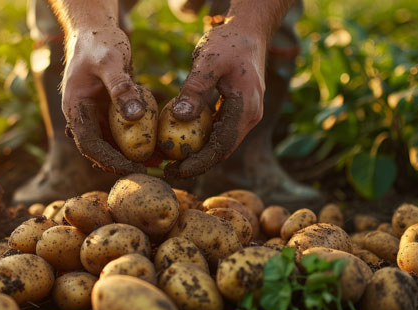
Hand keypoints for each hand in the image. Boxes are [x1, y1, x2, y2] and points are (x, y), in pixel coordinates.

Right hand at [61, 27, 147, 174]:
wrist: (97, 30)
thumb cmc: (99, 43)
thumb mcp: (110, 62)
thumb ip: (121, 88)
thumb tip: (135, 117)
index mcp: (75, 108)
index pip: (89, 144)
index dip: (109, 159)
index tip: (132, 167)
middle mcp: (84, 116)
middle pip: (100, 149)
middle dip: (122, 162)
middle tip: (148, 171)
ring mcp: (96, 114)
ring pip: (112, 142)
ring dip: (131, 154)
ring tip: (157, 162)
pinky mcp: (110, 110)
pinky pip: (123, 130)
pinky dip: (137, 138)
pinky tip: (157, 146)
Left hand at [164, 21, 267, 177]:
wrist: (248, 29)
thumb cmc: (228, 42)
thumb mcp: (208, 61)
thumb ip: (194, 89)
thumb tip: (179, 117)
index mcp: (246, 109)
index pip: (221, 147)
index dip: (198, 163)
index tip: (174, 170)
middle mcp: (249, 116)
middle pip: (222, 151)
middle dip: (196, 164)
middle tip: (168, 171)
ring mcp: (245, 114)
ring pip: (220, 143)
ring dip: (198, 154)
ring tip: (170, 161)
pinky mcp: (237, 109)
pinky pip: (218, 130)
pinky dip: (201, 139)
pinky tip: (180, 140)